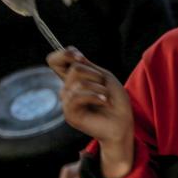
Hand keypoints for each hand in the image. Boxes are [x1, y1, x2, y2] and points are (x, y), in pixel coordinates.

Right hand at [48, 48, 134, 177]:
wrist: (122, 123)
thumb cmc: (115, 101)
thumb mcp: (103, 77)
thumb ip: (87, 66)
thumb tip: (74, 57)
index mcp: (73, 79)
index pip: (55, 61)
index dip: (64, 54)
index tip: (80, 57)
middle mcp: (66, 90)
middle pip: (74, 68)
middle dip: (95, 74)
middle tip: (104, 87)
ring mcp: (67, 102)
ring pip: (79, 82)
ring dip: (99, 88)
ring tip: (106, 98)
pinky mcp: (70, 114)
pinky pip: (78, 96)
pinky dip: (96, 96)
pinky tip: (104, 102)